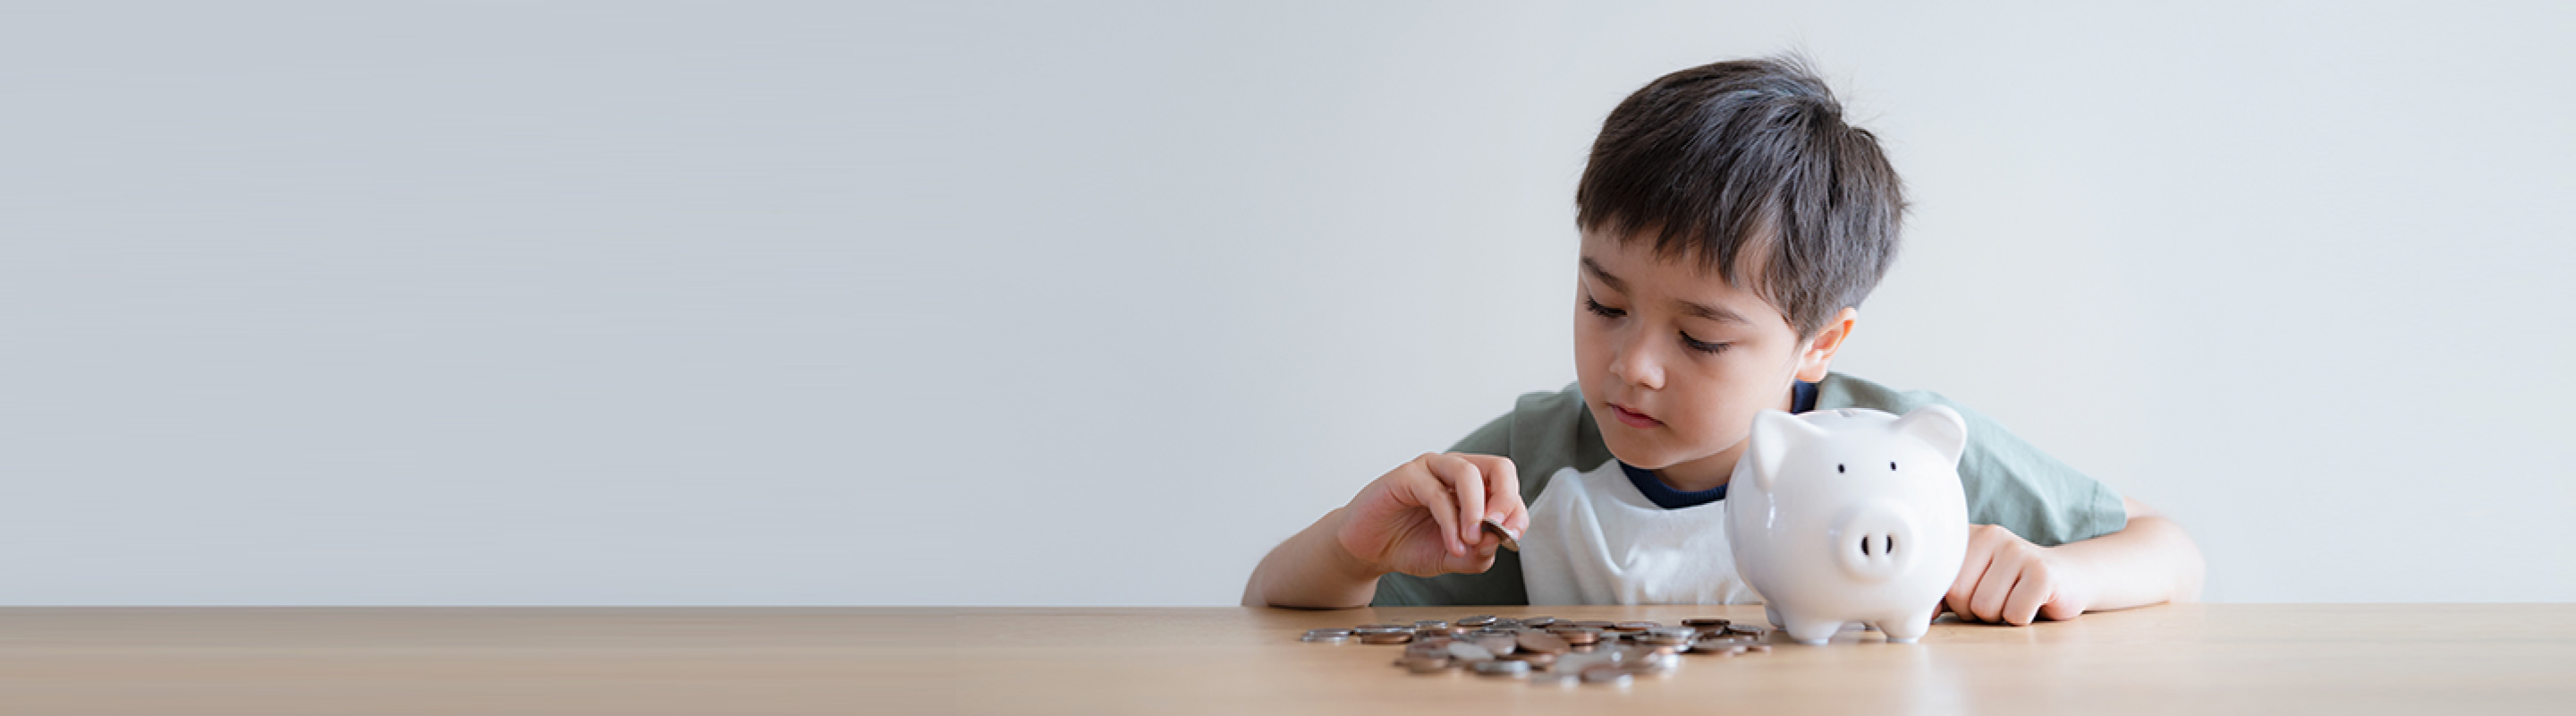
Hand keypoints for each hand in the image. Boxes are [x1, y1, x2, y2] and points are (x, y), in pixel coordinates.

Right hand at [1334, 452, 1526, 578]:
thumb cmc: (1410, 545)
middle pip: (1499, 467)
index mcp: (1475, 487)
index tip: (1511, 538)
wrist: (1368, 550)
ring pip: (1468, 473)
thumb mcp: (1455, 558)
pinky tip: (1451, 544)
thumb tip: (1500, 538)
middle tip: (1499, 528)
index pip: (1509, 487)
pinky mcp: (1406, 475)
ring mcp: (1432, 469)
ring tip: (1471, 540)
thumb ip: (1480, 552)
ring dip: (1476, 510)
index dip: (1517, 512)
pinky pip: (1436, 492)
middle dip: (1506, 498)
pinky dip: (1449, 522)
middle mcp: (1456, 471)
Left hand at [1944, 524, 2093, 625]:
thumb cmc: (2011, 585)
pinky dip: (2021, 619)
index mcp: (1967, 535)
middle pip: (1959, 594)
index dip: (1951, 600)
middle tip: (1996, 599)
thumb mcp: (1972, 585)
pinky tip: (2032, 603)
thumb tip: (1917, 613)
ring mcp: (2019, 551)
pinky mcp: (2044, 572)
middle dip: (1973, 611)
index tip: (1966, 598)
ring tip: (2013, 599)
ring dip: (1999, 616)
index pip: (1938, 579)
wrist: (2066, 578)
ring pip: (1985, 607)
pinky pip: (2015, 614)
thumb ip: (1943, 594)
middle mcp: (1992, 535)